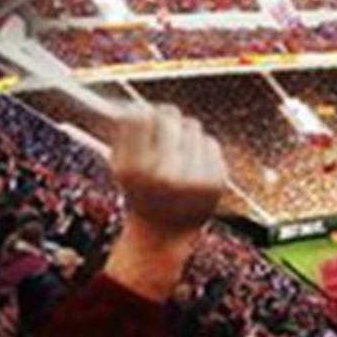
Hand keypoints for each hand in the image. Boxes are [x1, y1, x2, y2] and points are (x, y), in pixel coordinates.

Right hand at [111, 104, 225, 233]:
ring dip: (184, 133)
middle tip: (164, 125)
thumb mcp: (121, 167)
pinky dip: (201, 149)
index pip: (139, 116)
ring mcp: (193, 178)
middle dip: (165, 117)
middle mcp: (164, 174)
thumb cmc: (140, 193)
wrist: (164, 233)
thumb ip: (123, 133)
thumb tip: (134, 102)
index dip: (143, 111)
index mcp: (135, 170)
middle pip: (169, 114)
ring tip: (177, 156)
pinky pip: (210, 142)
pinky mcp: (215, 180)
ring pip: (192, 125)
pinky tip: (192, 167)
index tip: (144, 115)